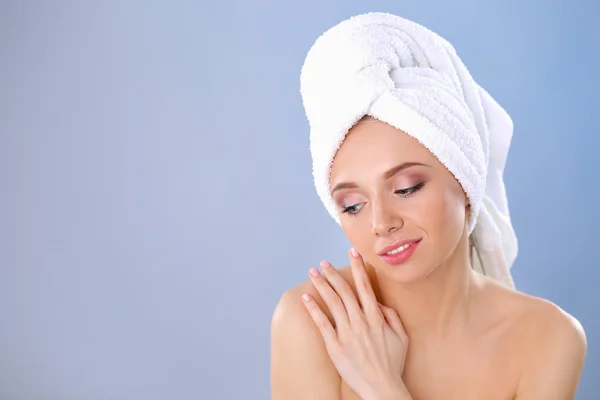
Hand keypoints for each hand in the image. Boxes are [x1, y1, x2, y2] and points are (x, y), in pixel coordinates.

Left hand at [302, 248, 409, 399]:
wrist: (382, 387)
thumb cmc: (392, 364)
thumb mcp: (402, 337)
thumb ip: (392, 316)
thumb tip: (380, 303)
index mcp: (376, 317)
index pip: (365, 285)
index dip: (358, 266)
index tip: (352, 252)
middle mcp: (360, 321)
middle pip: (344, 290)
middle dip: (333, 273)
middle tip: (323, 262)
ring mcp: (347, 333)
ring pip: (332, 302)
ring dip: (322, 284)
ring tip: (312, 272)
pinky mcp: (335, 346)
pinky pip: (322, 323)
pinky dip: (313, 309)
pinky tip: (306, 297)